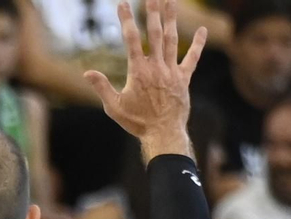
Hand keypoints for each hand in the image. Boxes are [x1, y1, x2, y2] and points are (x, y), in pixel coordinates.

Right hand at [84, 0, 205, 157]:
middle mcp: (156, 66)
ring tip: (171, 1)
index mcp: (138, 71)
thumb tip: (87, 73)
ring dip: (171, 18)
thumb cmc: (137, 122)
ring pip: (172, 39)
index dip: (126, 19)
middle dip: (153, 11)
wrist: (163, 134)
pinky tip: (203, 29)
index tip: (122, 3)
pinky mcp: (184, 78)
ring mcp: (172, 71)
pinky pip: (192, 58)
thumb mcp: (114, 107)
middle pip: (154, 32)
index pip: (131, 39)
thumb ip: (102, 87)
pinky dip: (198, 44)